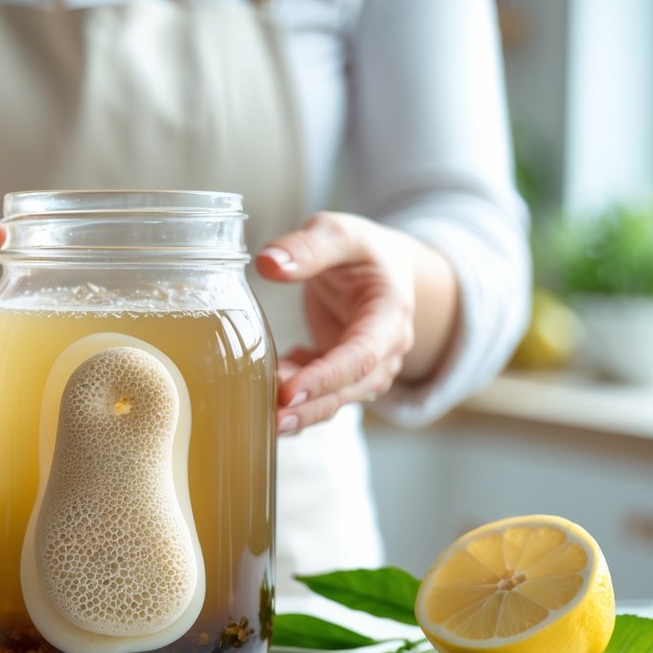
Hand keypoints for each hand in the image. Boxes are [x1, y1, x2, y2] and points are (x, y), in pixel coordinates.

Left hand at [256, 212, 419, 434]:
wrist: (382, 267)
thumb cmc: (362, 250)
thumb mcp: (340, 233)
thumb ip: (308, 247)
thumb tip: (268, 265)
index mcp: (390, 315)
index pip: (361, 356)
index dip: (326, 377)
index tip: (290, 392)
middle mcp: (385, 350)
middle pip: (348, 389)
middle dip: (310, 407)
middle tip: (272, 420)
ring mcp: (365, 368)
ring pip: (334, 399)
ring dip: (300, 410)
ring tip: (262, 414)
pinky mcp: (341, 374)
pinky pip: (319, 395)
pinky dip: (293, 397)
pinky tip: (265, 387)